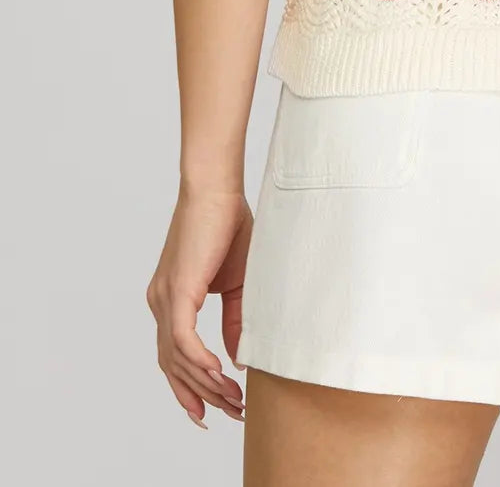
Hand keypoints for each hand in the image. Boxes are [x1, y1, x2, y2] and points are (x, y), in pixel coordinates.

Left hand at [147, 187, 251, 427]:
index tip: (210, 410)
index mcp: (170, 300)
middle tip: (231, 413)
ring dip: (205, 383)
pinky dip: (199, 361)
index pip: (174, 356)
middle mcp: (160, 303)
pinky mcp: (177, 291)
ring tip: (233, 400)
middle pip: (173, 365)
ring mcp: (164, 298)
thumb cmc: (227, 224)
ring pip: (177, 358)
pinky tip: (219, 375)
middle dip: (201, 395)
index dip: (190, 387)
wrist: (217, 188)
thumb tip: (237, 358)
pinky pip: (182, 339)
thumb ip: (234, 320)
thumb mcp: (235, 282)